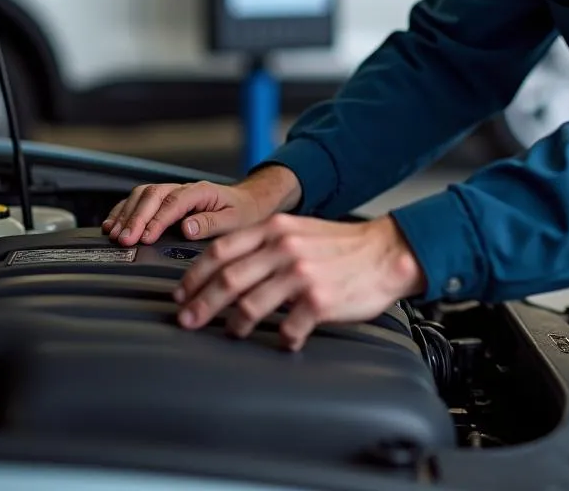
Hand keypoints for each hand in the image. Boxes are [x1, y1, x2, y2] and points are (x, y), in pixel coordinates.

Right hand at [102, 167, 300, 246]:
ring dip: (126, 214)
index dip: (157, 220)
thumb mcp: (235, 220)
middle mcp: (184, 188)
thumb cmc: (243, 213)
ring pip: (142, 195)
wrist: (249, 203)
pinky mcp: (165, 200)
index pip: (173, 203)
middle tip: (124, 240)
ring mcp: (173, 192)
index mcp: (201, 192)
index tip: (145, 238)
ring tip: (114, 234)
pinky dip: (123, 211)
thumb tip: (186, 228)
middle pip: (152, 196)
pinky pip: (139, 200)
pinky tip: (112, 224)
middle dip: (135, 218)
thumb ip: (211, 223)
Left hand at [173, 214, 425, 349]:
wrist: (386, 253)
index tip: (183, 293)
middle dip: (201, 304)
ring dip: (233, 324)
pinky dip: (280, 339)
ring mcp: (301, 274)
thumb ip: (266, 242)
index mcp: (276, 228)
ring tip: (231, 332)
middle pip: (227, 278)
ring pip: (249, 304)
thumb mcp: (298, 230)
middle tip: (188, 320)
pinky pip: (287, 328)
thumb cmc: (341, 246)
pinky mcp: (319, 301)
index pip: (221, 250)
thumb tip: (228, 266)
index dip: (195, 275)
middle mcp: (285, 248)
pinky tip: (283, 340)